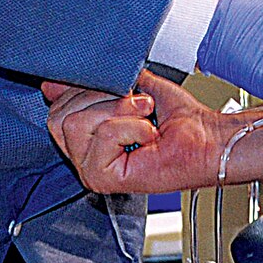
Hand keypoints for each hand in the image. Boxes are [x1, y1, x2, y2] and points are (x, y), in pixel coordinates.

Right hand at [42, 72, 235, 193]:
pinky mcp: (103, 179)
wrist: (209, 139)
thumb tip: (54, 84)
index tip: (118, 90)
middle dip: (103, 99)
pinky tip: (149, 136)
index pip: (56, 109)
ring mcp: (90, 171)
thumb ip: (97, 84)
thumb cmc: (181, 120)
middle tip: (138, 105)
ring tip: (146, 119)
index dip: (84, 91)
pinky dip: (133, 127)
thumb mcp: (134, 89)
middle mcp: (83, 157)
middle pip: (59, 115)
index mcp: (86, 139)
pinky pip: (103, 136)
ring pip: (76, 123)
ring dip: (122, 111)